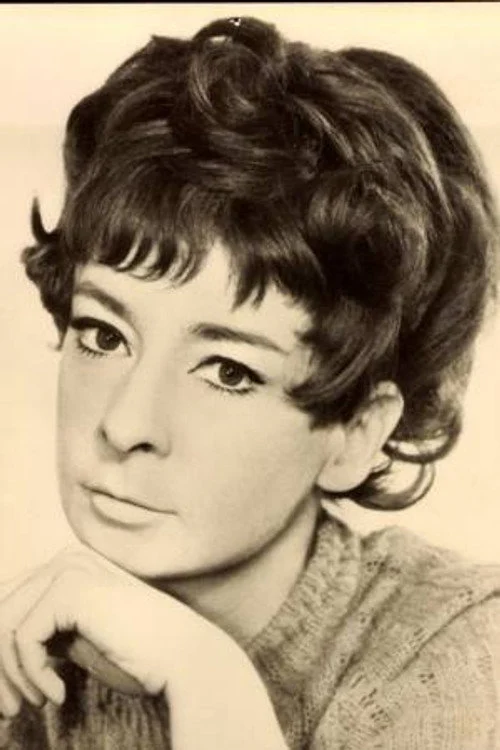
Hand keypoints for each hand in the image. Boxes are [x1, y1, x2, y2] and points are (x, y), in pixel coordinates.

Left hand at [0, 546, 288, 748]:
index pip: (9, 602)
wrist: (183, 657)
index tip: (10, 696)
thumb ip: (45, 632)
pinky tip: (57, 694)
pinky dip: (32, 675)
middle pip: (1, 610)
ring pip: (3, 624)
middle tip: (9, 709)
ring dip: (10, 675)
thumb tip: (0, 650)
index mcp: (69, 565)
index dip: (1, 653)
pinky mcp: (72, 589)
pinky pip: (23, 637)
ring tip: (31, 704)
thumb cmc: (138, 654)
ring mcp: (69, 568)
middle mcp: (66, 558)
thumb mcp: (77, 640)